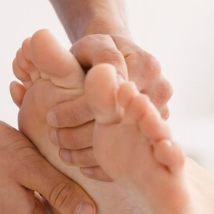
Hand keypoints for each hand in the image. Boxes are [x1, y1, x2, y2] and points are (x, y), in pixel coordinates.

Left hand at [49, 34, 172, 178]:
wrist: (118, 58)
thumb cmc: (97, 52)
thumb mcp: (90, 46)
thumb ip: (93, 56)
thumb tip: (99, 74)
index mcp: (146, 67)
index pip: (110, 95)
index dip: (78, 109)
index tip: (51, 117)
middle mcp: (160, 91)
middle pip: (121, 122)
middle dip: (83, 134)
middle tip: (55, 141)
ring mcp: (162, 113)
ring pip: (127, 141)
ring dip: (93, 152)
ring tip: (64, 155)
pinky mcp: (158, 131)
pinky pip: (133, 153)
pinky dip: (106, 163)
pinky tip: (83, 167)